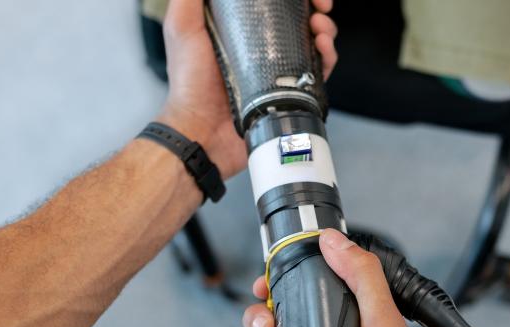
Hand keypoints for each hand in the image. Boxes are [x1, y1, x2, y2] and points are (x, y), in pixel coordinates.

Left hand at [157, 0, 338, 179]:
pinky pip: (317, 72)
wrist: (203, 130)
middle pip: (298, 18)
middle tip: (321, 5)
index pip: (273, 2)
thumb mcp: (182, 29)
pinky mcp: (289, 92)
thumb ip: (188, 0)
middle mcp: (261, 46)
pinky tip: (323, 50)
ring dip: (324, 29)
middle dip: (314, 7)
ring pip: (312, 41)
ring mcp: (278, 69)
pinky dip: (327, 57)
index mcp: (240, 27)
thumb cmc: (189, 84)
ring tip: (320, 29)